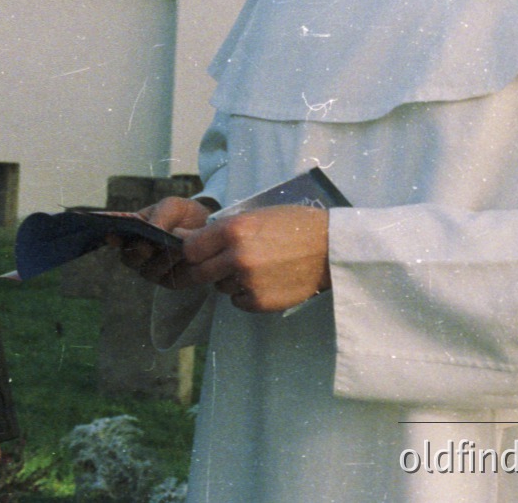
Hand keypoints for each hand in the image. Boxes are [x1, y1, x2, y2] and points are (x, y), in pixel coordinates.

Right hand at [111, 196, 213, 289]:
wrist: (209, 226)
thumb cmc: (183, 214)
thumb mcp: (172, 206)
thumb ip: (160, 215)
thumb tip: (151, 228)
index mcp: (133, 233)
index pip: (116, 238)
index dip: (112, 238)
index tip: (111, 236)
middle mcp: (138, 253)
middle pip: (129, 258)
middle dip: (137, 252)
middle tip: (146, 245)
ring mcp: (153, 269)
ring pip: (148, 270)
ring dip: (160, 260)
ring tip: (174, 248)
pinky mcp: (171, 281)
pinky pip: (168, 278)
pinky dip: (175, 268)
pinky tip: (183, 256)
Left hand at [183, 204, 329, 312]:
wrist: (330, 248)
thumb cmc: (293, 225)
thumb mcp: (254, 216)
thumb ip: (222, 229)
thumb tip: (186, 238)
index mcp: (232, 230)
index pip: (189, 248)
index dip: (192, 251)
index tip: (199, 252)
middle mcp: (236, 257)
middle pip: (198, 272)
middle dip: (204, 269)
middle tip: (217, 264)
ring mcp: (248, 281)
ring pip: (220, 286)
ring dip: (229, 280)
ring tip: (253, 268)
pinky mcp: (261, 301)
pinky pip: (238, 301)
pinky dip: (245, 294)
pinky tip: (264, 281)